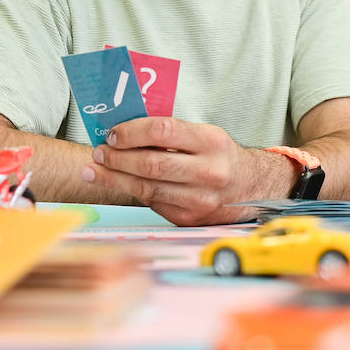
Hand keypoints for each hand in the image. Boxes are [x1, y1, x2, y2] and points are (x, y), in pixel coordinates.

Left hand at [80, 117, 285, 225]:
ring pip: (147, 188)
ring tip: (96, 170)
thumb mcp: (206, 135)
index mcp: (212, 142)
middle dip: (117, 158)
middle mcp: (209, 171)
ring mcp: (200, 199)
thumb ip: (171, 133)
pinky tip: (119, 184)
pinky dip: (133, 192)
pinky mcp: (191, 218)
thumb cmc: (220, 157)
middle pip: (150, 163)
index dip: (131, 132)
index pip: (162, 131)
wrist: (253, 188)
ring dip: (115, 178)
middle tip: (98, 153)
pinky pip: (153, 203)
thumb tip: (123, 132)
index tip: (112, 134)